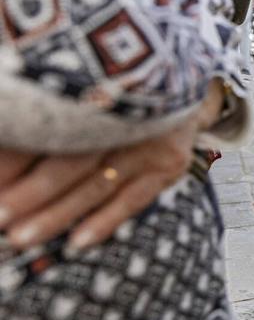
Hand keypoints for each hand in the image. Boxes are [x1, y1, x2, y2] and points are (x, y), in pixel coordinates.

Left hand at [0, 81, 225, 250]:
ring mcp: (151, 140)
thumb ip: (42, 118)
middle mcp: (126, 113)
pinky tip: (77, 242)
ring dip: (57, 214)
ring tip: (21, 238)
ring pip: (97, 184)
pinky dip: (105, 220)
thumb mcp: (74, 90)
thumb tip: (4, 151)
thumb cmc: (107, 91)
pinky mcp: (169, 162)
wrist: (171, 77)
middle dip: (29, 194)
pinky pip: (133, 198)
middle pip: (69, 160)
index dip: (12, 160)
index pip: (45, 127)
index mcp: (93, 88)